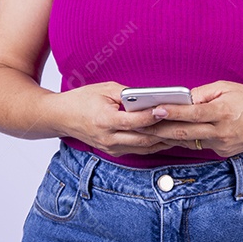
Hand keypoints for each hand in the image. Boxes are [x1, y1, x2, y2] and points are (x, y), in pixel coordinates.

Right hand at [54, 81, 173, 156]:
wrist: (61, 117)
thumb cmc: (82, 99)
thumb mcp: (104, 89)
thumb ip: (128, 94)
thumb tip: (151, 97)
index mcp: (104, 120)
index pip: (133, 121)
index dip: (151, 116)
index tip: (166, 108)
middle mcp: (108, 138)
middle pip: (142, 138)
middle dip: (163, 131)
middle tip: (181, 122)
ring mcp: (111, 148)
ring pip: (143, 147)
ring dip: (162, 141)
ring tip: (179, 131)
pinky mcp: (113, 152)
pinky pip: (138, 150)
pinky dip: (153, 144)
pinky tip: (166, 137)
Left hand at [135, 80, 242, 157]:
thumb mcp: (227, 88)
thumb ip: (203, 94)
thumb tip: (182, 100)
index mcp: (223, 111)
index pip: (192, 113)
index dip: (172, 112)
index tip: (154, 109)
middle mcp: (222, 131)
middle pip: (185, 132)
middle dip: (160, 129)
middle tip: (141, 124)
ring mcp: (222, 145)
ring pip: (189, 142)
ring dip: (168, 137)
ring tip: (148, 130)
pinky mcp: (223, 153)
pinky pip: (200, 145)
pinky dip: (186, 139)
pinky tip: (171, 134)